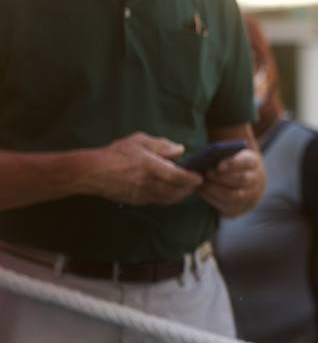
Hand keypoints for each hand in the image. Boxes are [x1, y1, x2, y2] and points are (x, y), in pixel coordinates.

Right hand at [83, 132, 202, 204]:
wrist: (92, 172)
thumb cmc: (115, 153)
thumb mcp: (139, 141)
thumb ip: (161, 145)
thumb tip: (180, 150)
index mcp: (150, 167)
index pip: (178, 177)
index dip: (191, 179)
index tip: (200, 177)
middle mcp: (148, 183)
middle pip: (176, 192)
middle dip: (189, 189)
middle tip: (196, 183)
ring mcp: (142, 194)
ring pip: (168, 199)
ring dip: (180, 195)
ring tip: (186, 188)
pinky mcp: (137, 201)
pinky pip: (158, 201)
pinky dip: (168, 198)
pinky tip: (170, 191)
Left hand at [198, 148, 264, 216]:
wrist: (245, 182)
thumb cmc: (230, 162)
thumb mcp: (232, 152)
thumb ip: (225, 147)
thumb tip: (212, 145)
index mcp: (253, 162)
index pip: (246, 162)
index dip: (233, 164)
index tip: (219, 166)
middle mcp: (255, 180)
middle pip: (242, 180)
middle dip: (222, 178)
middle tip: (207, 174)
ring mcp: (249, 196)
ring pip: (235, 196)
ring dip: (215, 190)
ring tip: (202, 184)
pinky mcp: (239, 209)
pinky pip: (228, 208)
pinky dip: (213, 199)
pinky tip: (203, 191)